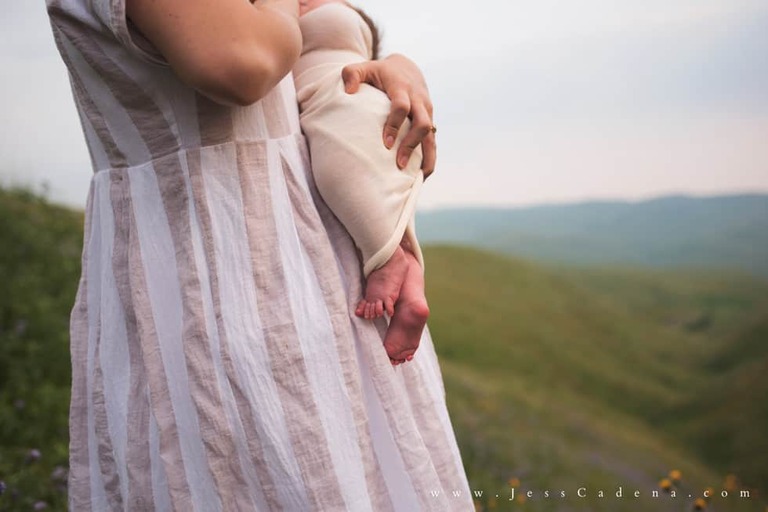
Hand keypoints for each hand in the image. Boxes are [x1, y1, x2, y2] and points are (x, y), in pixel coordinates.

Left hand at [342, 54, 436, 177]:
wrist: (406, 69)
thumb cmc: (379, 72)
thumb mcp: (364, 67)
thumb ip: (352, 74)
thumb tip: (348, 91)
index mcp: (402, 87)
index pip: (402, 107)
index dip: (395, 124)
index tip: (385, 143)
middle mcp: (418, 100)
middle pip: (422, 124)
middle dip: (412, 145)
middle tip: (399, 164)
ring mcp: (427, 111)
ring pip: (432, 135)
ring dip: (426, 157)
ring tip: (417, 178)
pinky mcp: (430, 120)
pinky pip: (433, 141)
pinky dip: (429, 158)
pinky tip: (421, 176)